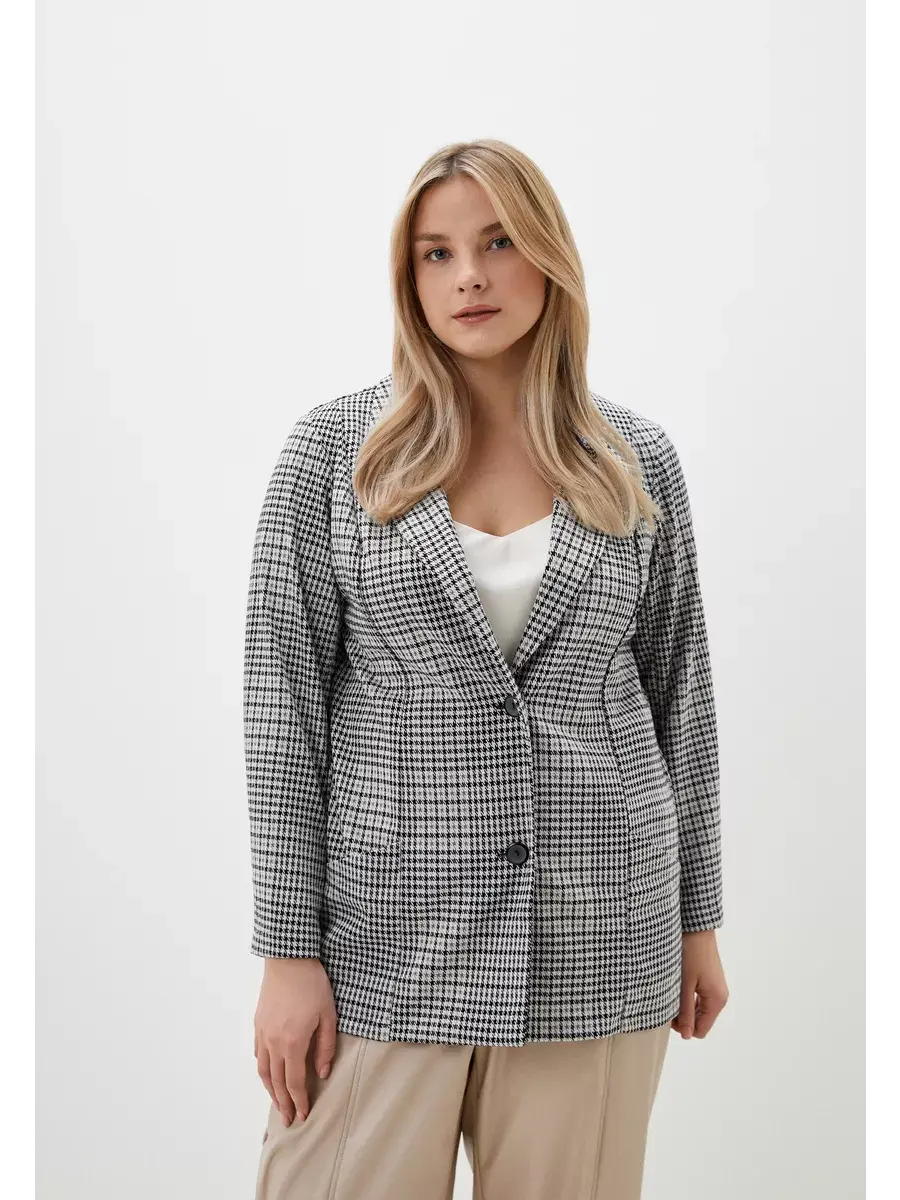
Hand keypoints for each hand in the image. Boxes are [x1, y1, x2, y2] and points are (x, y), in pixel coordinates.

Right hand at [254, 957, 337, 1125]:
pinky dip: (263, 1069)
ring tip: (277, 1104)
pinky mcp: (258, 1023)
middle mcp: (274, 1043)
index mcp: (293, 1043)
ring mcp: (263, 1033)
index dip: (299, 1101)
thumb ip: (325, 1046)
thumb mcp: (328, 1015)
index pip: (295, 1081)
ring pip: (263, 1070)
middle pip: (276, 1081)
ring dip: (270, 1090)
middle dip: (283, 1103)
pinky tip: (268, 1074)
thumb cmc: (312, 984)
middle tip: (288, 1120)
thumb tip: (322, 1073)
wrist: (289, 959)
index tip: (303, 1116)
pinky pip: (258, 1054)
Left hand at [671, 930, 727, 1038]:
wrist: (697, 928)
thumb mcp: (684, 985)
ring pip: (698, 1009)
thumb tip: (687, 1036)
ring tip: (669, 992)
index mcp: (716, 1000)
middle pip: (700, 1021)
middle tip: (665, 1002)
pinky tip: (676, 987)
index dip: (683, 1028)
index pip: (700, 1030)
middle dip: (683, 1018)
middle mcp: (719, 996)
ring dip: (684, 1007)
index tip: (667, 1015)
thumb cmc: (690, 954)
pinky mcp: (710, 980)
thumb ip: (686, 1011)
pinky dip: (687, 998)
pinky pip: (698, 998)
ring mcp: (715, 988)